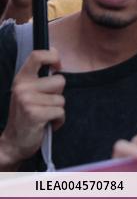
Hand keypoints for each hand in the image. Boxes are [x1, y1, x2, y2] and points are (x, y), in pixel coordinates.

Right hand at [0, 49, 64, 169]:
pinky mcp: (35, 114)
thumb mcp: (28, 93)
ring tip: (44, 115)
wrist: (13, 143)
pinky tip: (46, 124)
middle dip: (58, 94)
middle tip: (44, 104)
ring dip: (57, 109)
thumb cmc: (26, 116)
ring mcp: (27, 101)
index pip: (37, 55)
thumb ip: (40, 79)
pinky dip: (58, 120)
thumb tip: (57, 60)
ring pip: (62, 99)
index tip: (57, 66)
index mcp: (21, 79)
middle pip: (60, 81)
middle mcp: (22, 88)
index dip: (53, 56)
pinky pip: (60, 112)